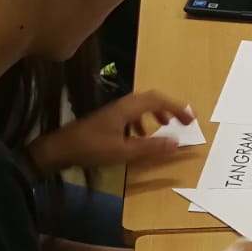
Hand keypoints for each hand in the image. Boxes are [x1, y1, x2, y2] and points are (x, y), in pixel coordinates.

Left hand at [30, 90, 193, 170]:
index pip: (158, 100)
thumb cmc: (92, 149)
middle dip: (169, 108)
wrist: (60, 149)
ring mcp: (113, 111)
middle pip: (150, 99)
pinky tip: (140, 136)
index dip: (177, 108)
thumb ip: (151, 146)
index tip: (191, 119)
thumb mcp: (124, 151)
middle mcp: (122, 105)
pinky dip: (142, 121)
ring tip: (165, 126)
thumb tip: (177, 142)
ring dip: (156, 114)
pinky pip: (131, 114)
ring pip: (140, 105)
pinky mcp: (107, 119)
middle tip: (182, 121)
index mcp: (128, 108)